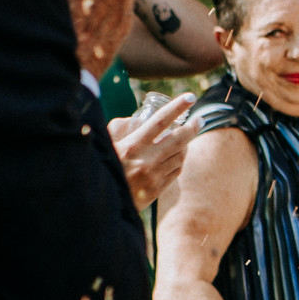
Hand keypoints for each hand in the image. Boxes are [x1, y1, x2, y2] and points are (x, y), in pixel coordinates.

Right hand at [107, 94, 200, 208]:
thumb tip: (135, 119)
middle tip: (200, 120)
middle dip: (192, 128)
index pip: (160, 121)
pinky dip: (179, 161)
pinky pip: (176, 172)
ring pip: (179, 157)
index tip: (190, 97)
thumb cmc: (99, 167)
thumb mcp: (104, 144)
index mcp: (131, 146)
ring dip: (185, 146)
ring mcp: (153, 177)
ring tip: (185, 138)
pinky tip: (177, 156)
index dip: (177, 107)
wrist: (98, 203)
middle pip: (178, 140)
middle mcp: (145, 161)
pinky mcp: (156, 190)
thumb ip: (119, 128)